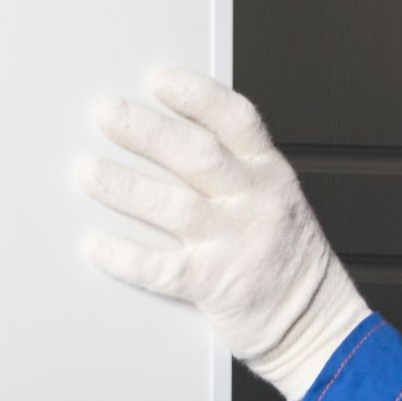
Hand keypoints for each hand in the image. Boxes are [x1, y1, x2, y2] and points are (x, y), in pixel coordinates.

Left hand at [78, 67, 369, 400]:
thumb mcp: (275, 195)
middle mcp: (254, 201)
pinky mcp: (215, 286)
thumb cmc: (286, 254)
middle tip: (105, 111)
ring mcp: (235, 243)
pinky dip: (126, 256)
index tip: (159, 79)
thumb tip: (168, 132)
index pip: (236, 120)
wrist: (314, 321)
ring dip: (124, 186)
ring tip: (87, 171)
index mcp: (269, 172)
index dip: (197, 96)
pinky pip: (162, 268)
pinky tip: (97, 244)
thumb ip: (235, 167)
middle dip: (146, 129)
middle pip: (196, 155)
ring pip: (173, 206)